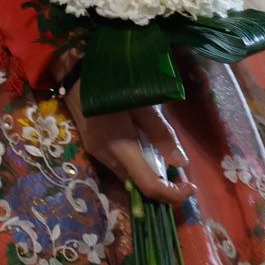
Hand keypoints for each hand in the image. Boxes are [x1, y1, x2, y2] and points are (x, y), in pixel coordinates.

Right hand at [61, 83, 193, 205]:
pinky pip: (119, 166)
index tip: (189, 187)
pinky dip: (137, 166)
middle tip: (181, 175)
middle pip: (137, 185)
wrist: (74, 71)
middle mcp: (105, 156)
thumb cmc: (112, 81)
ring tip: (164, 159)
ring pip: (128, 177)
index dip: (172, 193)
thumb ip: (161, 133)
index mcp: (119, 145)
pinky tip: (144, 150)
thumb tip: (181, 163)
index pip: (148, 184)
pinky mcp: (93, 147)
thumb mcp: (142, 104)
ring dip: (149, 176)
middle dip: (162, 186)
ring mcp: (96, 152)